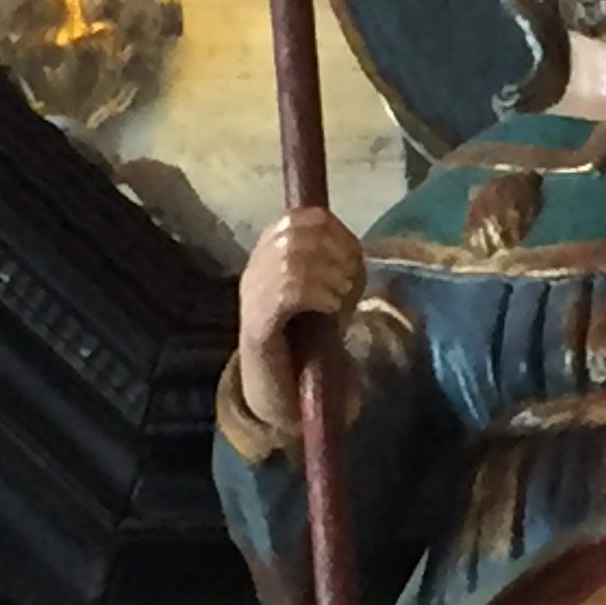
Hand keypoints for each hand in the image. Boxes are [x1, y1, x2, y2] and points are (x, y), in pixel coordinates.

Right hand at [236, 207, 363, 435]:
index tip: (354, 259)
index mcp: (271, 252)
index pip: (303, 217)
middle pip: (296, 233)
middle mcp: (255, 266)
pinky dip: (318, 294)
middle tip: (349, 281)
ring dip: (329, 276)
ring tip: (340, 296)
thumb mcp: (332, 291)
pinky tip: (330, 308)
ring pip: (291, 260)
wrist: (283, 388)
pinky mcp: (256, 323)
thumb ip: (341, 263)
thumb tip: (350, 246)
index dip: (335, 231)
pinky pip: (286, 292)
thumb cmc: (309, 336)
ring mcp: (251, 294)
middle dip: (333, 253)